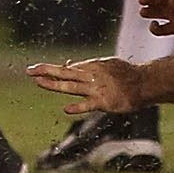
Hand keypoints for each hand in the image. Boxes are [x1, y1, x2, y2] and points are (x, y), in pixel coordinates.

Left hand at [27, 56, 145, 115]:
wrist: (144, 82)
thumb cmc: (124, 74)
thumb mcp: (104, 64)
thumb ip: (86, 65)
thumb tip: (68, 63)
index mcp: (90, 66)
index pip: (67, 68)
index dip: (51, 69)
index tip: (36, 69)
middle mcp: (91, 75)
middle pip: (65, 72)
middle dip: (46, 71)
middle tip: (29, 70)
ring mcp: (97, 88)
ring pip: (72, 85)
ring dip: (54, 84)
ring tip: (39, 82)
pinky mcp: (105, 102)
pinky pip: (89, 105)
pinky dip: (78, 106)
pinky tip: (66, 108)